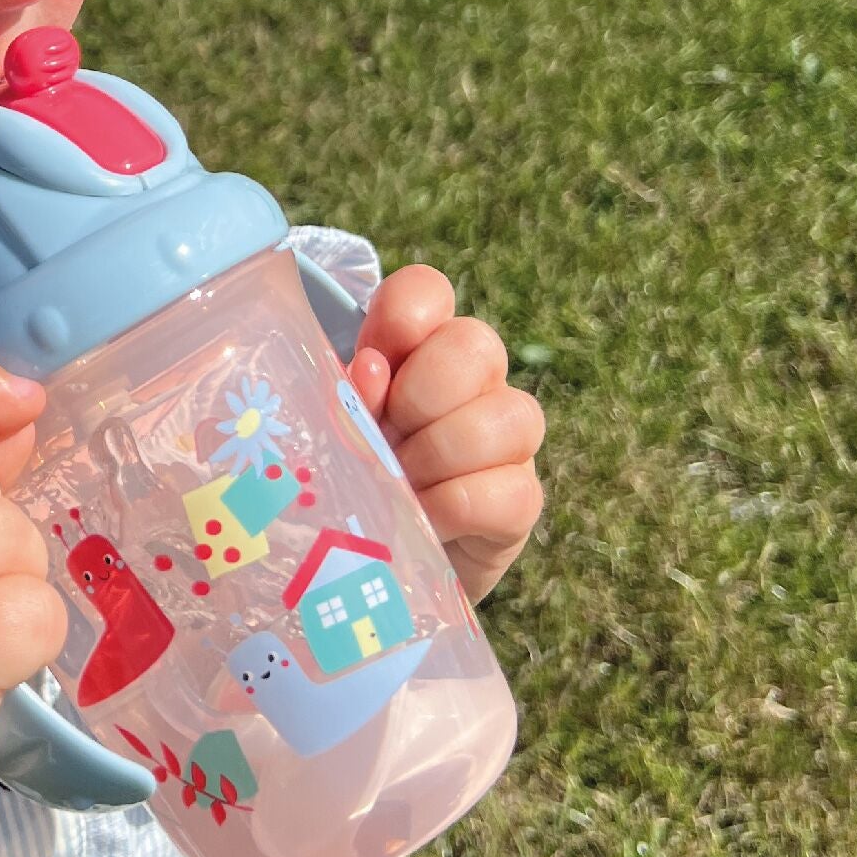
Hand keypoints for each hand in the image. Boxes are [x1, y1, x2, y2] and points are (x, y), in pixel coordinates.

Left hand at [345, 265, 544, 603]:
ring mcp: (507, 438)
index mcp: (416, 346)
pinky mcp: (522, 501)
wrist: (374, 565)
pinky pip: (510, 490)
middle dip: (420, 394)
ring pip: (508, 415)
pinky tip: (423, 520)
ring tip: (399, 484)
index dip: (403, 315)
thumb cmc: (348, 476)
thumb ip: (346, 394)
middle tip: (385, 437)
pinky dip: (454, 507)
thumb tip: (371, 369)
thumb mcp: (334, 429)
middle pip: (474, 344)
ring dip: (438, 454)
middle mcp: (474, 379)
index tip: (373, 359)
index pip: (428, 291)